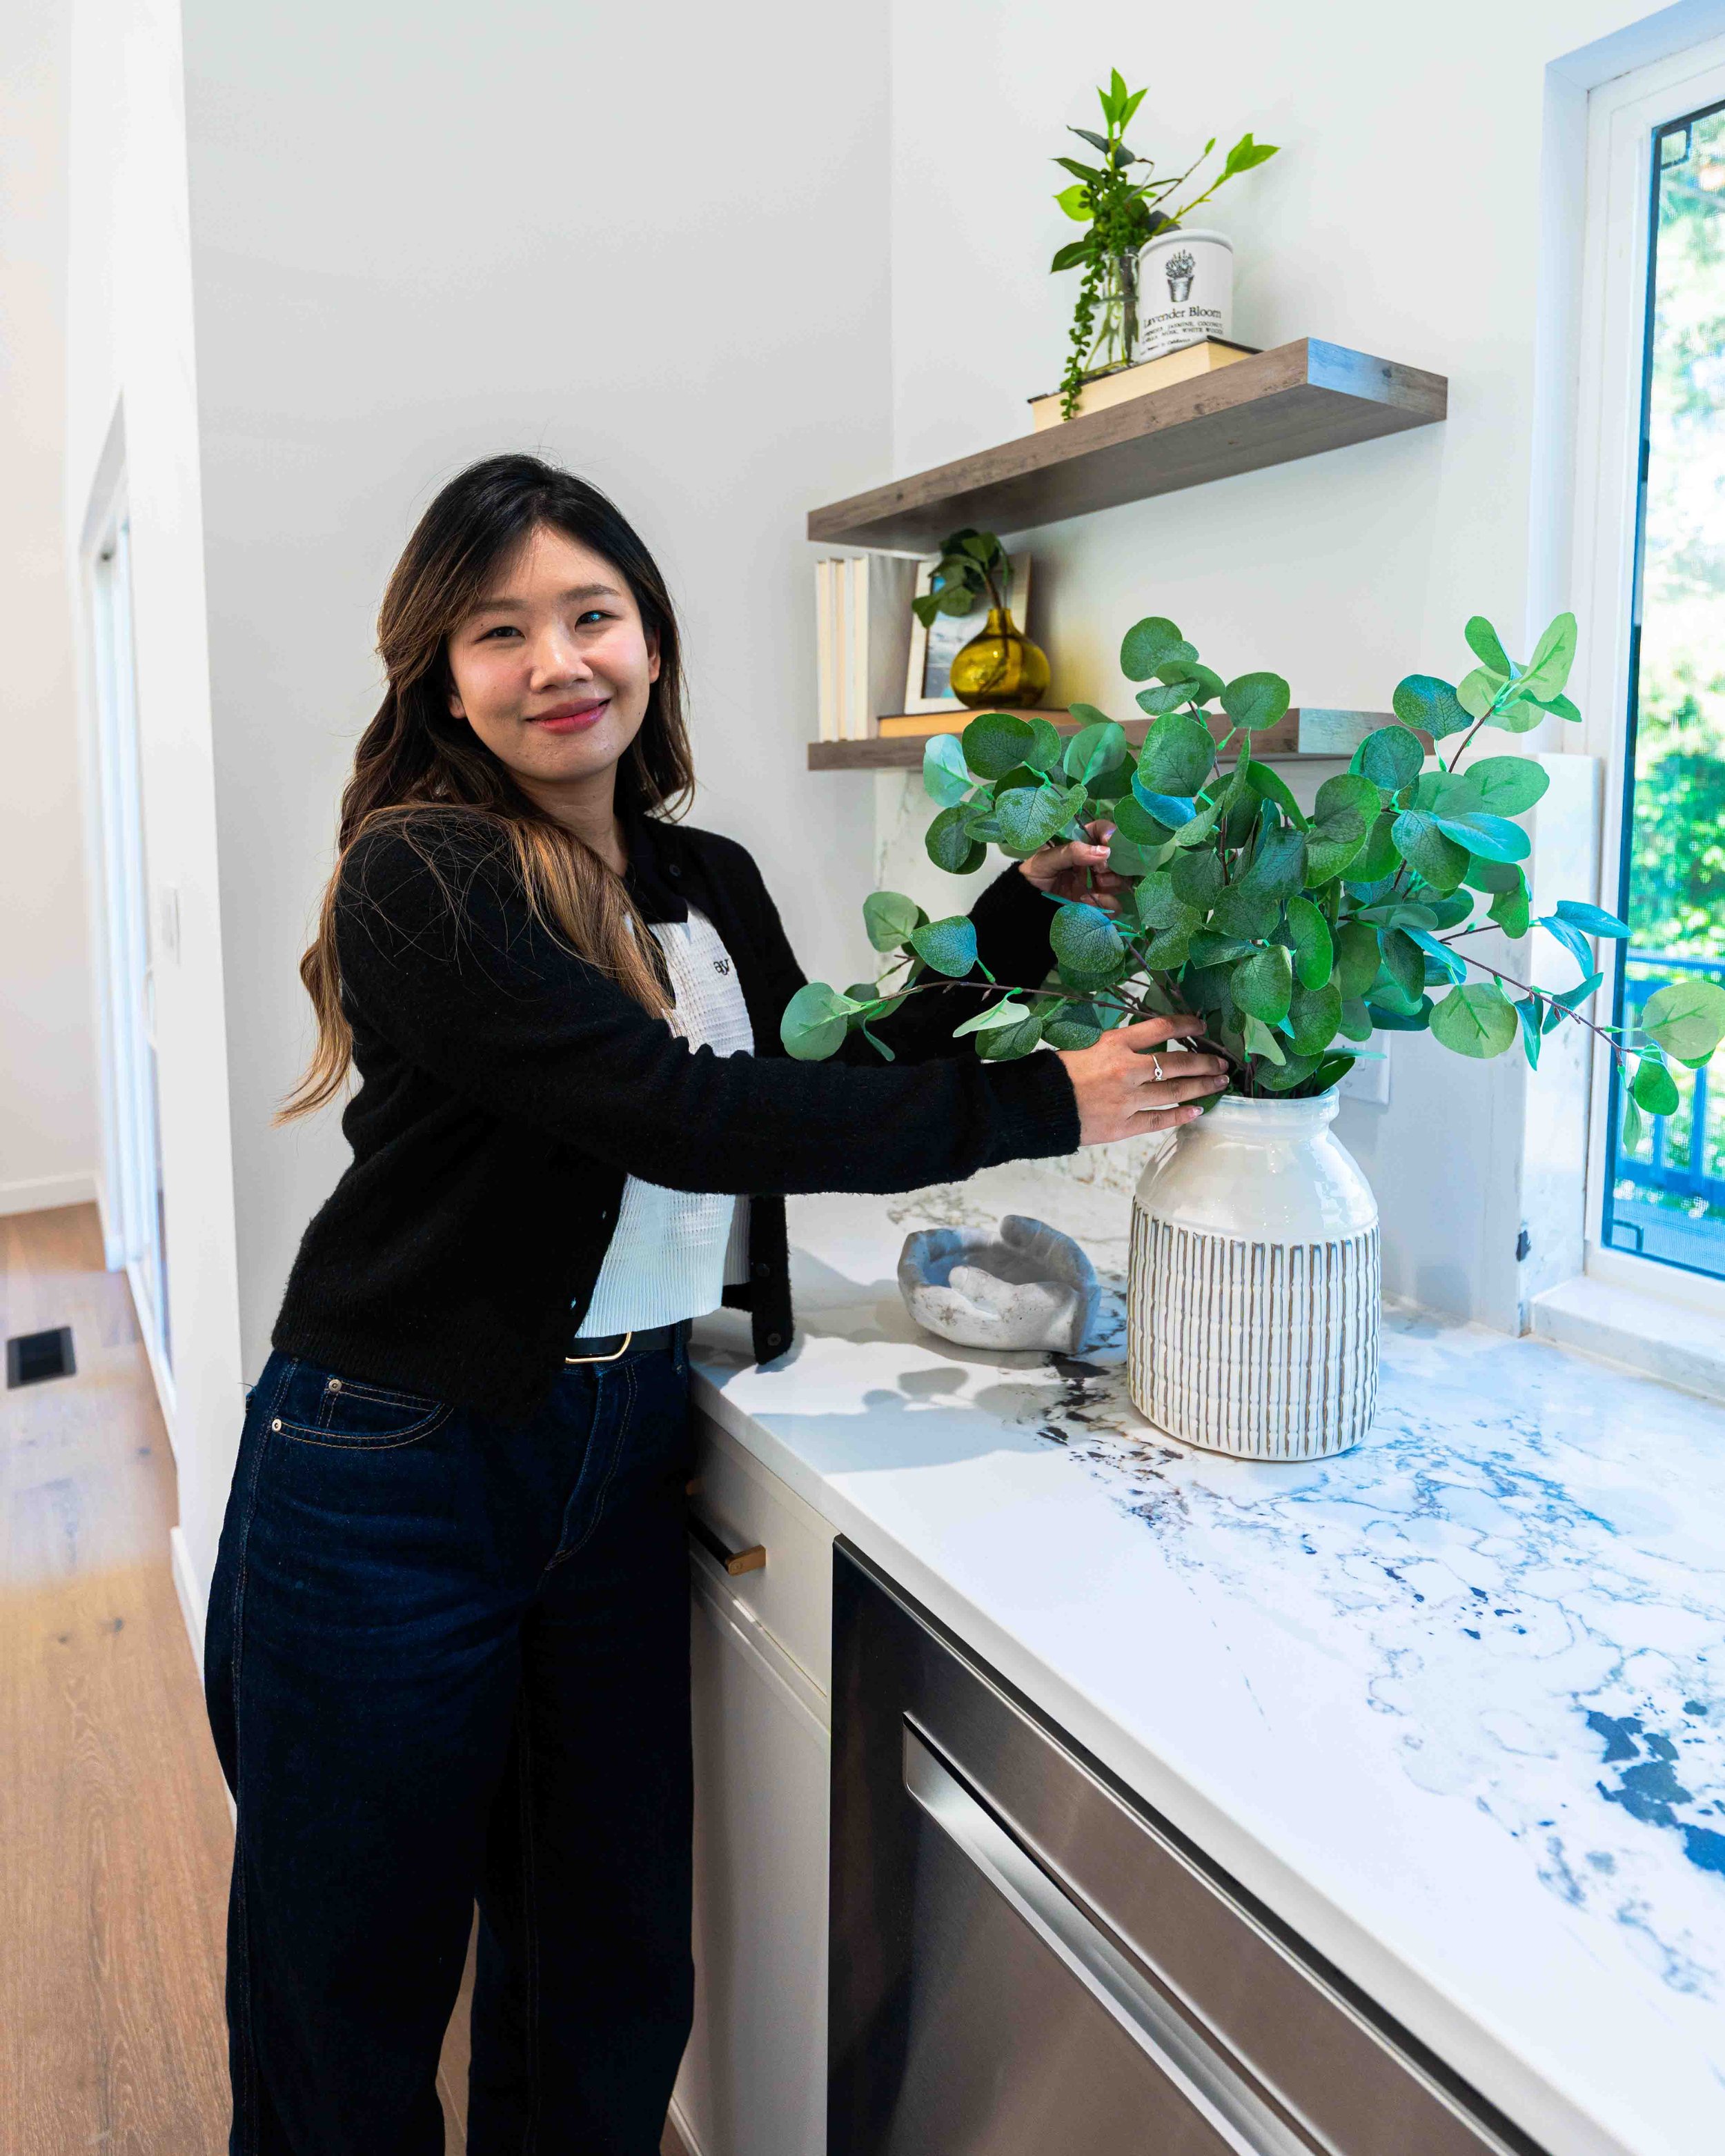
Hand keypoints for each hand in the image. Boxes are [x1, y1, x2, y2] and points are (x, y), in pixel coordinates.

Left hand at [1018, 820, 1129, 912]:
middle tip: (1100, 869)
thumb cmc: (1034, 874)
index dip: (1111, 834)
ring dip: (1113, 881)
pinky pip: (1115, 905)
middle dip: (1115, 863)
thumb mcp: (1046, 859)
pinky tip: (1087, 900)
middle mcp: (1095, 862)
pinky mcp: (1097, 903)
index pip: (1103, 831)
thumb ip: (1072, 852)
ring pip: (1122, 880)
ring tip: (1096, 884)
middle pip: (1120, 858)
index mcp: (1083, 844)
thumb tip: (1104, 852)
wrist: (1026, 902)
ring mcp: (1098, 883)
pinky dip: (1106, 903)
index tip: (1107, 843)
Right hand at [1057, 1016, 1230, 1145]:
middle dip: (1204, 1062)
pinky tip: (1197, 1110)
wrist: (1037, 1106)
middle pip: (1176, 1063)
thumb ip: (1116, 1047)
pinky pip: (1159, 1119)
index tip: (1200, 1028)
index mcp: (1114, 1044)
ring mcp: (1127, 1099)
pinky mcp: (1123, 1126)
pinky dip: (1180, 1114)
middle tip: (1222, 1062)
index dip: (1185, 1026)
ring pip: (1174, 1091)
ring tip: (1219, 1083)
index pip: (1160, 1028)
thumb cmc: (1057, 1073)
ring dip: (1201, 1087)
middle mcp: (1126, 1069)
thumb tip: (1144, 1045)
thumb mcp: (1086, 1046)